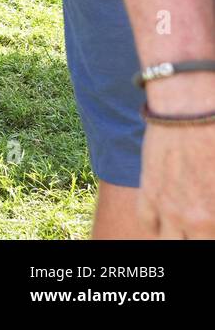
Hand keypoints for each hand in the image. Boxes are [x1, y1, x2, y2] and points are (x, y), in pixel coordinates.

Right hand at [136, 74, 214, 236]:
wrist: (191, 111)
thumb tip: (213, 204)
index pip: (212, 241)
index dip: (212, 232)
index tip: (211, 224)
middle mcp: (196, 220)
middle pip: (195, 244)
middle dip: (200, 236)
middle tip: (202, 225)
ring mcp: (170, 209)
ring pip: (169, 241)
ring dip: (178, 235)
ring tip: (184, 226)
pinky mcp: (149, 192)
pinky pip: (147, 222)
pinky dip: (155, 224)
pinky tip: (164, 217)